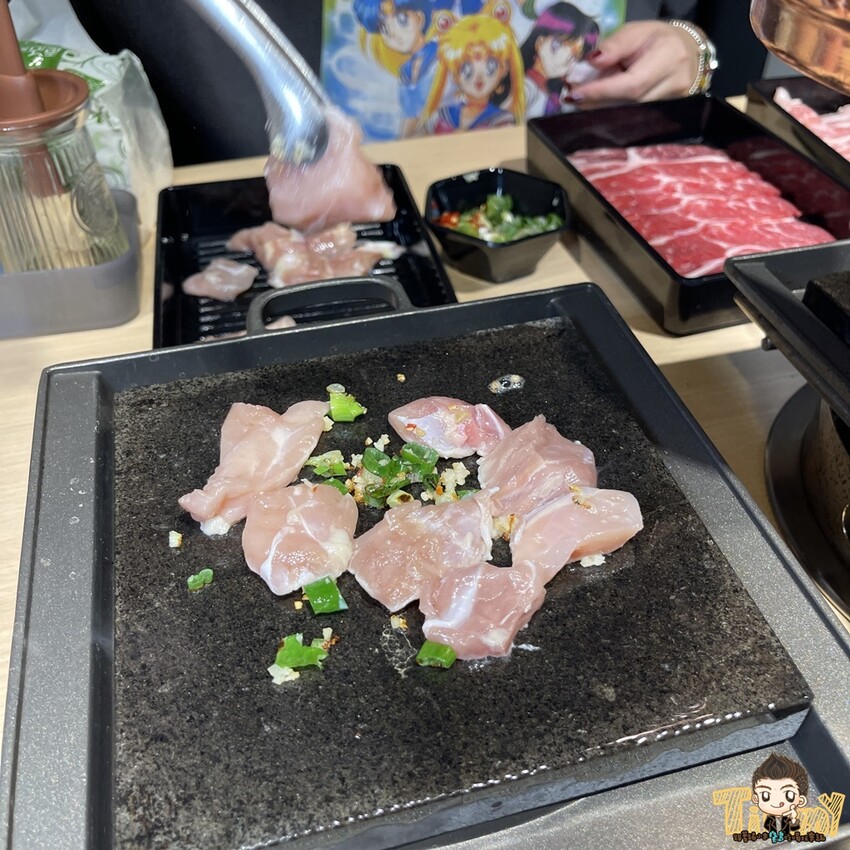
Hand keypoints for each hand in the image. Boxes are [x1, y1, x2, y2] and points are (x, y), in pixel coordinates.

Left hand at [566, 21, 701, 106]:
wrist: (684, 51)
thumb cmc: (656, 40)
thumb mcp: (635, 32)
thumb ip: (615, 46)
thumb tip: (592, 62)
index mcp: (669, 58)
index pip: (631, 84)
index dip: (601, 92)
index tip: (574, 94)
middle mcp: (675, 84)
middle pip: (628, 104)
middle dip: (596, 102)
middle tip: (572, 98)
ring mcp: (673, 104)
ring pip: (630, 115)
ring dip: (601, 109)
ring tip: (583, 100)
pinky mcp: (667, 117)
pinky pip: (634, 119)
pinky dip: (613, 113)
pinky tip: (599, 107)